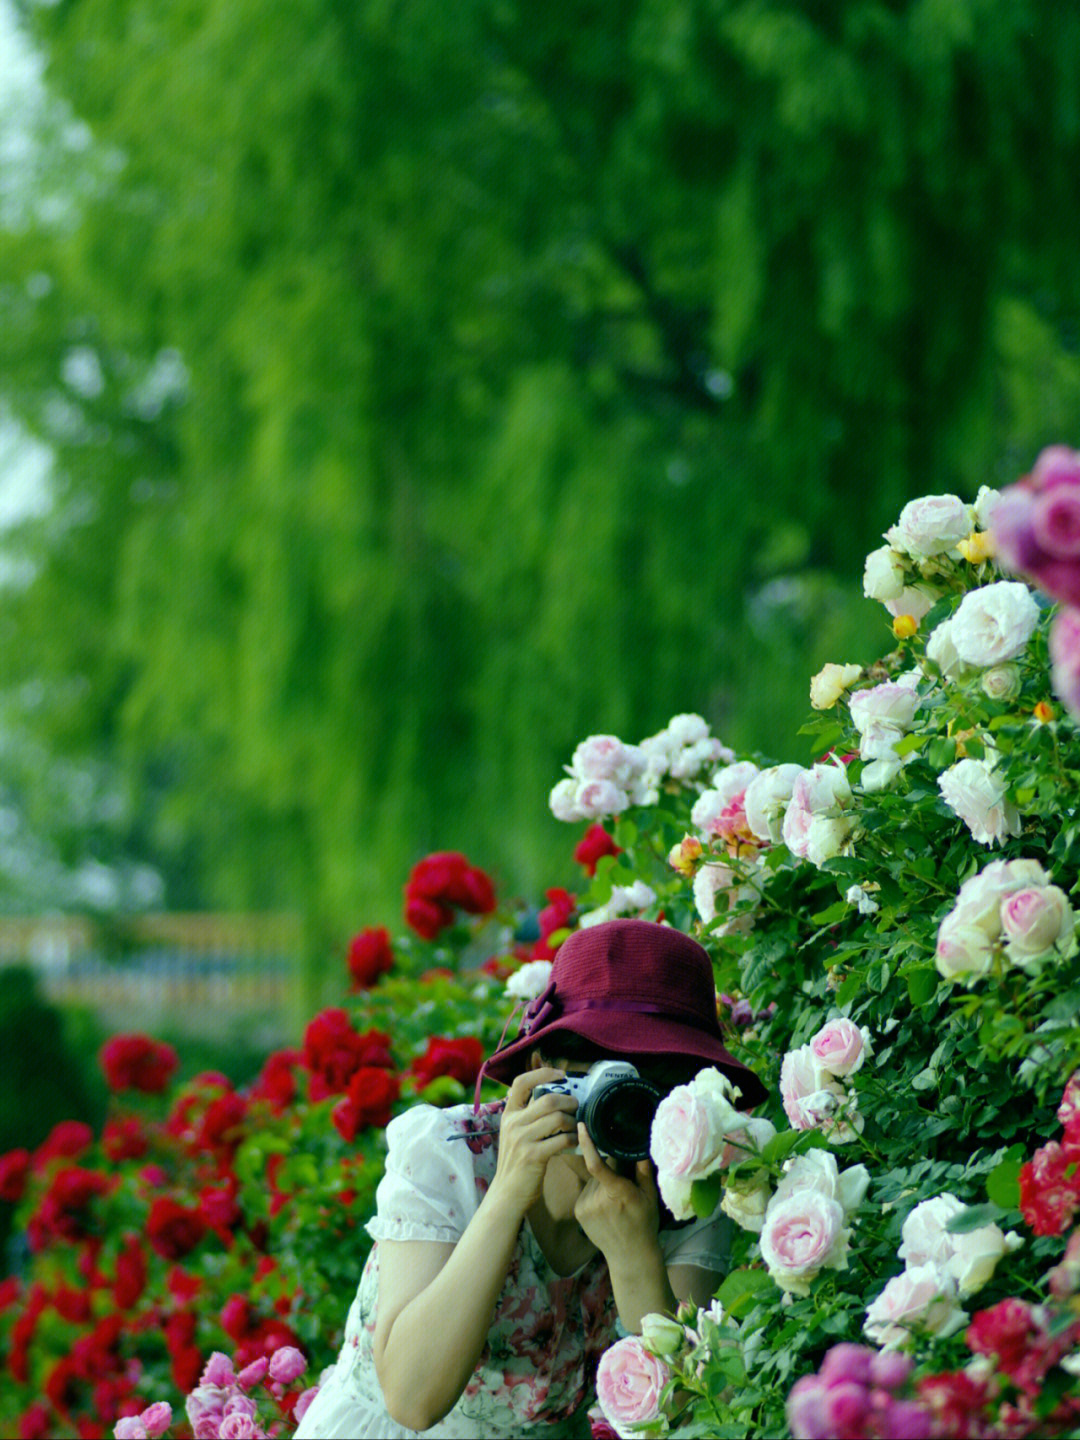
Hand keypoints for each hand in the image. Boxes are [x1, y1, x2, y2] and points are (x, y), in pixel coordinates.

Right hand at [489, 1068, 579, 1214]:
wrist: (507, 1193)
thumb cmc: (516, 1161)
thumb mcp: (514, 1133)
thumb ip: (528, 1115)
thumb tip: (554, 1095)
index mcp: (508, 1114)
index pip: (521, 1082)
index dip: (542, 1073)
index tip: (561, 1074)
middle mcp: (513, 1124)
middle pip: (547, 1099)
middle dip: (568, 1100)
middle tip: (576, 1106)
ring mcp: (522, 1139)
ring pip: (557, 1118)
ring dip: (572, 1121)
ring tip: (575, 1126)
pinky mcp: (533, 1156)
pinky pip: (561, 1139)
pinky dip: (572, 1139)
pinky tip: (574, 1141)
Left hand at [573, 1124, 660, 1264]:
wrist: (629, 1256)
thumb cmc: (644, 1224)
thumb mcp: (650, 1196)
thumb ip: (643, 1169)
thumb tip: (641, 1142)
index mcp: (617, 1193)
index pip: (597, 1165)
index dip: (587, 1144)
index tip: (581, 1126)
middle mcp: (597, 1199)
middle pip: (600, 1169)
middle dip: (611, 1169)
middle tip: (624, 1182)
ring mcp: (584, 1206)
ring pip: (592, 1180)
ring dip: (601, 1182)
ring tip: (615, 1199)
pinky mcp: (577, 1211)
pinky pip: (586, 1190)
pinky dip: (594, 1192)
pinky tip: (605, 1206)